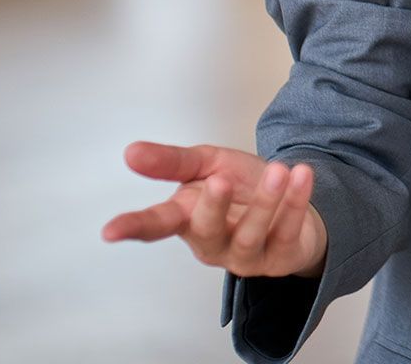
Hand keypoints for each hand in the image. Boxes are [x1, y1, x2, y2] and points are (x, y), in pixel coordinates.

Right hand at [102, 141, 327, 279]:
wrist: (290, 199)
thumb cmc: (241, 187)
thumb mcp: (208, 164)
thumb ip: (173, 162)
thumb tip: (131, 152)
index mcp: (188, 218)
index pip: (155, 225)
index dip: (133, 227)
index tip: (109, 231)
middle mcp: (212, 243)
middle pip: (205, 231)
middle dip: (213, 207)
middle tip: (219, 180)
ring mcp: (245, 256)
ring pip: (250, 235)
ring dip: (265, 203)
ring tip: (278, 170)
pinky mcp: (279, 258)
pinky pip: (286, 232)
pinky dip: (295, 202)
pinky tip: (301, 175)